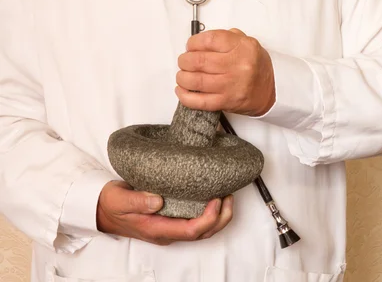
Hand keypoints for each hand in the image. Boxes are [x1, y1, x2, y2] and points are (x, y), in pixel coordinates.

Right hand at [96, 181, 233, 244]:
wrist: (102, 209)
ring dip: (217, 216)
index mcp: (157, 229)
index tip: (217, 199)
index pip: (191, 231)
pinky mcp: (169, 219)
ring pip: (201, 230)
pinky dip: (208, 212)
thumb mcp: (120, 199)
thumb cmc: (111, 204)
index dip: (208, 218)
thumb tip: (159, 200)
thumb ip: (138, 200)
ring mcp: (169, 227)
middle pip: (202, 233)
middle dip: (220, 218)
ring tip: (226, 196)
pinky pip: (194, 221)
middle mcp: (166, 231)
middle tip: (229, 196)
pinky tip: (211, 196)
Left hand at [176, 29, 274, 116]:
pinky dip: (185, 96)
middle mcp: (237, 65)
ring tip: (182, 75)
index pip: (210, 40)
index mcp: (242, 47)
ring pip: (196, 81)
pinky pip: (200, 101)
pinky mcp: (226, 102)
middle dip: (185, 60)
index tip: (190, 45)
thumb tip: (199, 41)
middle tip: (184, 61)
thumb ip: (225, 36)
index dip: (194, 42)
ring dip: (182, 77)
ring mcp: (231, 85)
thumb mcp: (246, 42)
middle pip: (199, 61)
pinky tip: (181, 90)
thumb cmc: (255, 65)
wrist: (272, 90)